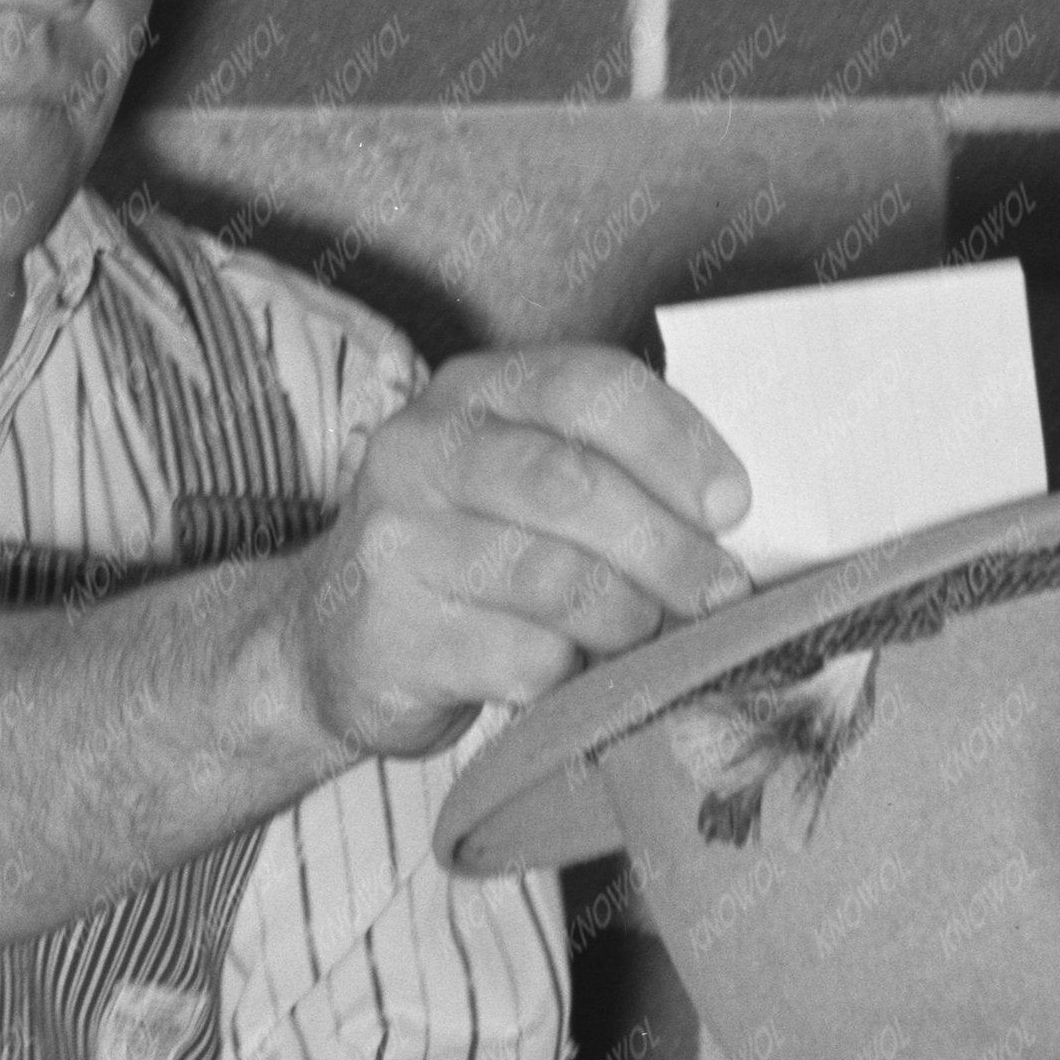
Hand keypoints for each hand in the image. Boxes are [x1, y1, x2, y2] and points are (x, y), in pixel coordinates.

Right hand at [280, 347, 750, 758]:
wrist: (326, 641)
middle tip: (720, 590)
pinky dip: (571, 674)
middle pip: (572, 484)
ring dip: (629, 616)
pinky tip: (574, 673)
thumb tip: (730, 514)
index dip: (675, 441)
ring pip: (553, 579)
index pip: (588, 386)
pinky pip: (520, 658)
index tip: (732, 502)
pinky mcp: (389, 633)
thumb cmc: (464, 553)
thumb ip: (608, 470)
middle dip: (667, 544)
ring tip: (648, 633)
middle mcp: (423, 450)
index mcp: (475, 392)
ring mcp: (396, 542)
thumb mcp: (520, 479)